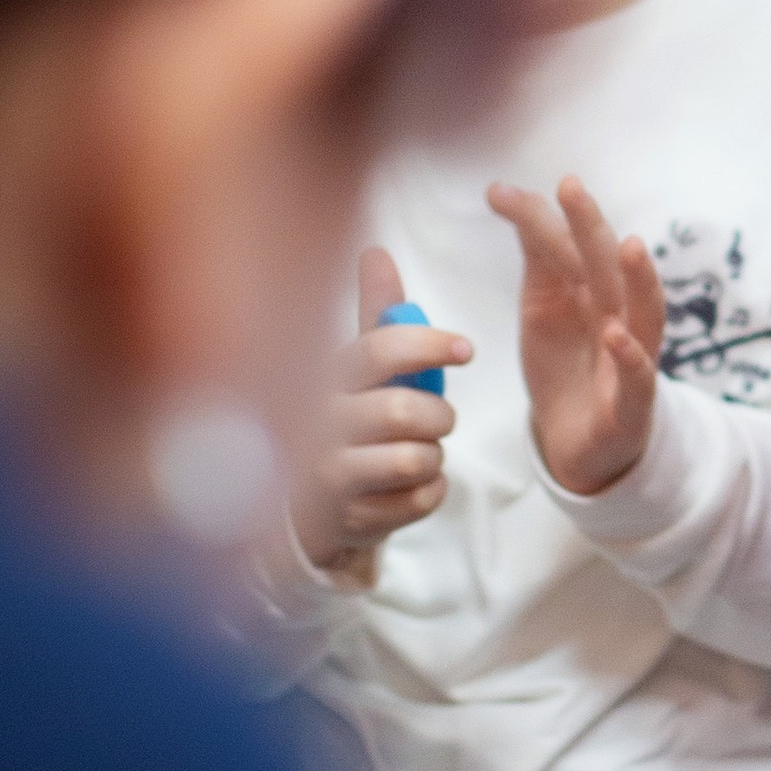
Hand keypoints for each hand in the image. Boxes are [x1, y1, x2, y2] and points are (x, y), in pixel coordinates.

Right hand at [290, 246, 470, 577]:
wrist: (304, 503)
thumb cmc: (342, 420)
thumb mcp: (353, 368)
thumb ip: (374, 316)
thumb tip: (376, 250)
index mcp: (323, 376)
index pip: (376, 349)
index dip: (427, 344)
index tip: (467, 349)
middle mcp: (317, 423)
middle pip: (404, 411)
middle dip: (439, 416)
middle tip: (439, 421)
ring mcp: (327, 476)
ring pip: (415, 460)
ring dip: (433, 457)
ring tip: (416, 455)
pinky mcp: (347, 519)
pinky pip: (420, 501)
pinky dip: (430, 493)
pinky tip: (407, 488)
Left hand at [487, 175, 668, 497]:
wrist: (578, 445)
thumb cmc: (567, 366)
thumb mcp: (544, 307)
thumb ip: (539, 256)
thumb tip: (509, 192)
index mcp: (595, 288)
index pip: (569, 244)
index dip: (538, 218)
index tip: (497, 194)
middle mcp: (620, 313)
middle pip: (609, 266)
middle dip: (593, 227)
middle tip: (571, 186)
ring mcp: (632, 357)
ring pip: (644, 312)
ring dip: (640, 280)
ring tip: (629, 245)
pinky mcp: (631, 405)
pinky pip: (638, 377)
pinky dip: (631, 356)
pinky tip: (615, 335)